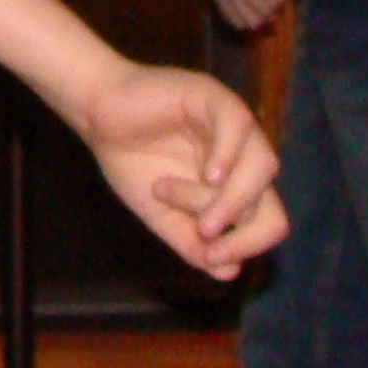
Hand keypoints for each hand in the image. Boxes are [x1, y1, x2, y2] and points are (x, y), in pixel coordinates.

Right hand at [63, 59, 286, 278]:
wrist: (96, 117)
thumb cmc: (130, 161)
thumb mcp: (162, 216)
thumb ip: (192, 244)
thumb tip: (229, 271)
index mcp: (235, 184)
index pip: (266, 221)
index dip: (247, 246)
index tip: (210, 257)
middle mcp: (243, 156)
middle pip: (271, 201)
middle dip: (241, 229)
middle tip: (202, 233)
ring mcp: (232, 126)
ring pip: (262, 167)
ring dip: (229, 198)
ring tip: (189, 202)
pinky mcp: (213, 96)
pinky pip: (238, 125)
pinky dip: (229, 155)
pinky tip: (208, 173)